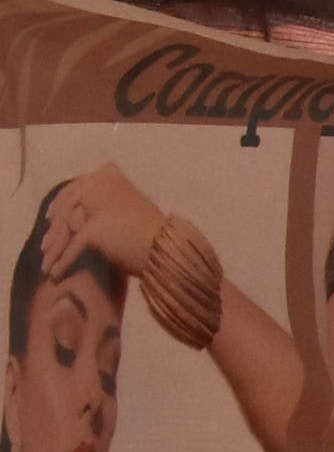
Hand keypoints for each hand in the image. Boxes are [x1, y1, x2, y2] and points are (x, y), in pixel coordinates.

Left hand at [38, 164, 167, 279]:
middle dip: (53, 229)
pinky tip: (55, 275)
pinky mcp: (94, 229)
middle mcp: (101, 185)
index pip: (76, 187)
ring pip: (66, 228)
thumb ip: (105, 205)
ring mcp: (97, 206)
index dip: (60, 202)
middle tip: (44, 247)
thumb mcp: (129, 210)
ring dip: (55, 249)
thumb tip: (76, 213)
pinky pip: (72, 248)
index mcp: (111, 176)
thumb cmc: (156, 236)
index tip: (49, 216)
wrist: (172, 252)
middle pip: (66, 207)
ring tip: (47, 266)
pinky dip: (62, 263)